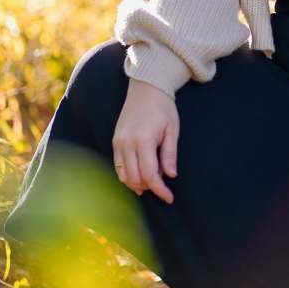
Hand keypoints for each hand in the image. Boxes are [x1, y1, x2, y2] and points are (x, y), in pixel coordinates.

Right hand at [111, 79, 179, 203]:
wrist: (146, 89)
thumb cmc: (163, 108)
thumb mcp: (172, 130)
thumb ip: (169, 154)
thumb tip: (170, 176)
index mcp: (144, 140)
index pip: (150, 174)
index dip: (159, 190)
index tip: (169, 198)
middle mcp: (127, 143)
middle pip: (135, 178)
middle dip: (149, 188)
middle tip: (163, 189)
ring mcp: (118, 142)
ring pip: (123, 175)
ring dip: (137, 184)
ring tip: (152, 184)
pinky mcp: (115, 141)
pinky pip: (118, 166)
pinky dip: (127, 175)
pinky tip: (139, 177)